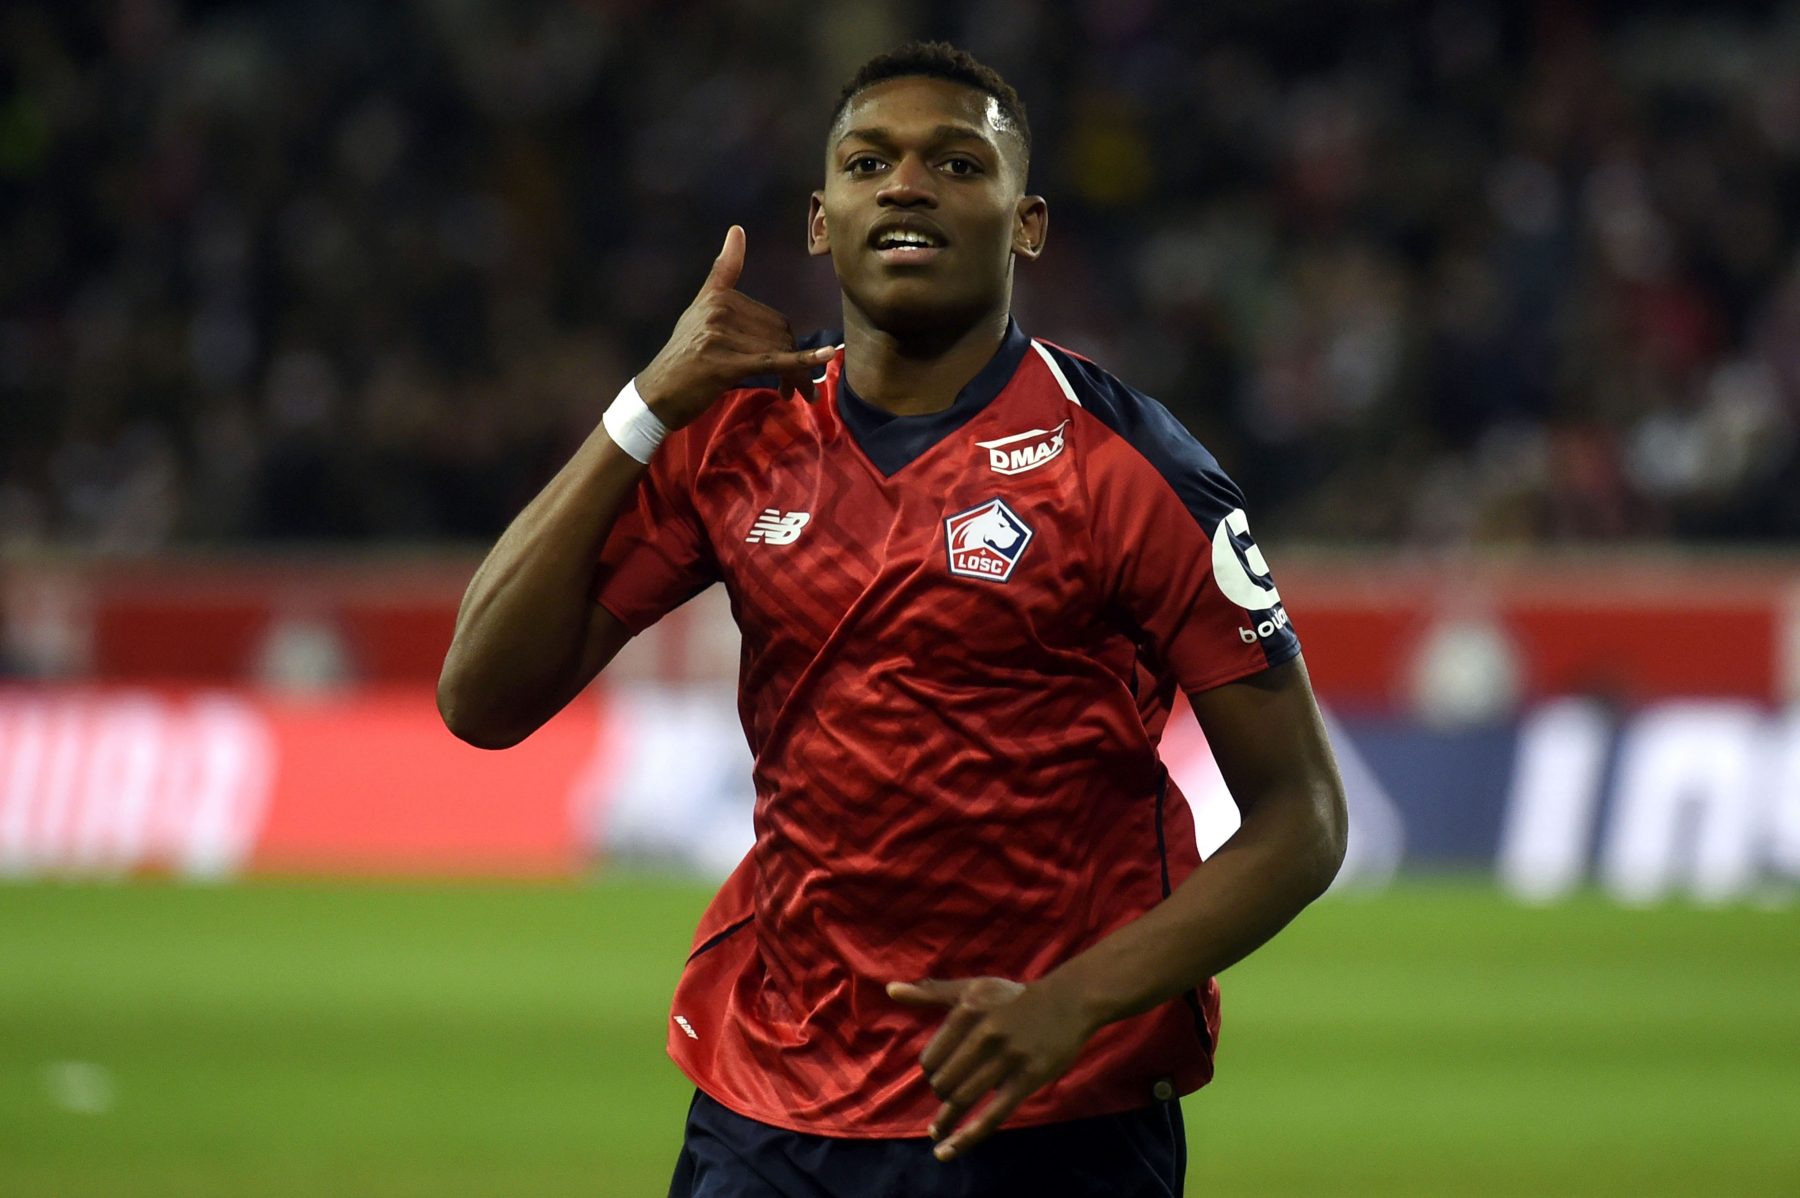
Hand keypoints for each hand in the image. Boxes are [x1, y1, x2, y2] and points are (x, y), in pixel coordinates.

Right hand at [633, 225, 836, 427]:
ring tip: (796, 393)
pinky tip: (826, 358)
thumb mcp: (699, 310)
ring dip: (796, 376)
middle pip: (780, 335)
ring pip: (778, 351)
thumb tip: (738, 228)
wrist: (656, 395)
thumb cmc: (682, 358)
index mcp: (718, 297)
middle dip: (793, 363)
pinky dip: (801, 362)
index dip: (787, 342)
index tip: (802, 359)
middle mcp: (719, 311)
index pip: (772, 318)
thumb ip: (722, 273)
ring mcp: (721, 336)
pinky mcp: (725, 363)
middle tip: (794, 387)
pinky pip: (773, 361)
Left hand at [886, 975, 1098, 1161]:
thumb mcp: (973, 989)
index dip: (930, 1073)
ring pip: (962, 1099)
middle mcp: (985, 1034)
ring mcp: (1007, 1059)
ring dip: (947, 1118)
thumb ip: (931, 993)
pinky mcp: (1027, 1080)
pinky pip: (992, 1116)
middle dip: (940, 1094)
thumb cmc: (1014, 997)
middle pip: (944, 1081)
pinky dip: (966, 1138)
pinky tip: (947, 1152)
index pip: (931, 1057)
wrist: (1067, 1002)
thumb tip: (890, 990)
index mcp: (968, 1011)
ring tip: (939, 1128)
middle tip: (949, 1095)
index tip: (939, 1075)